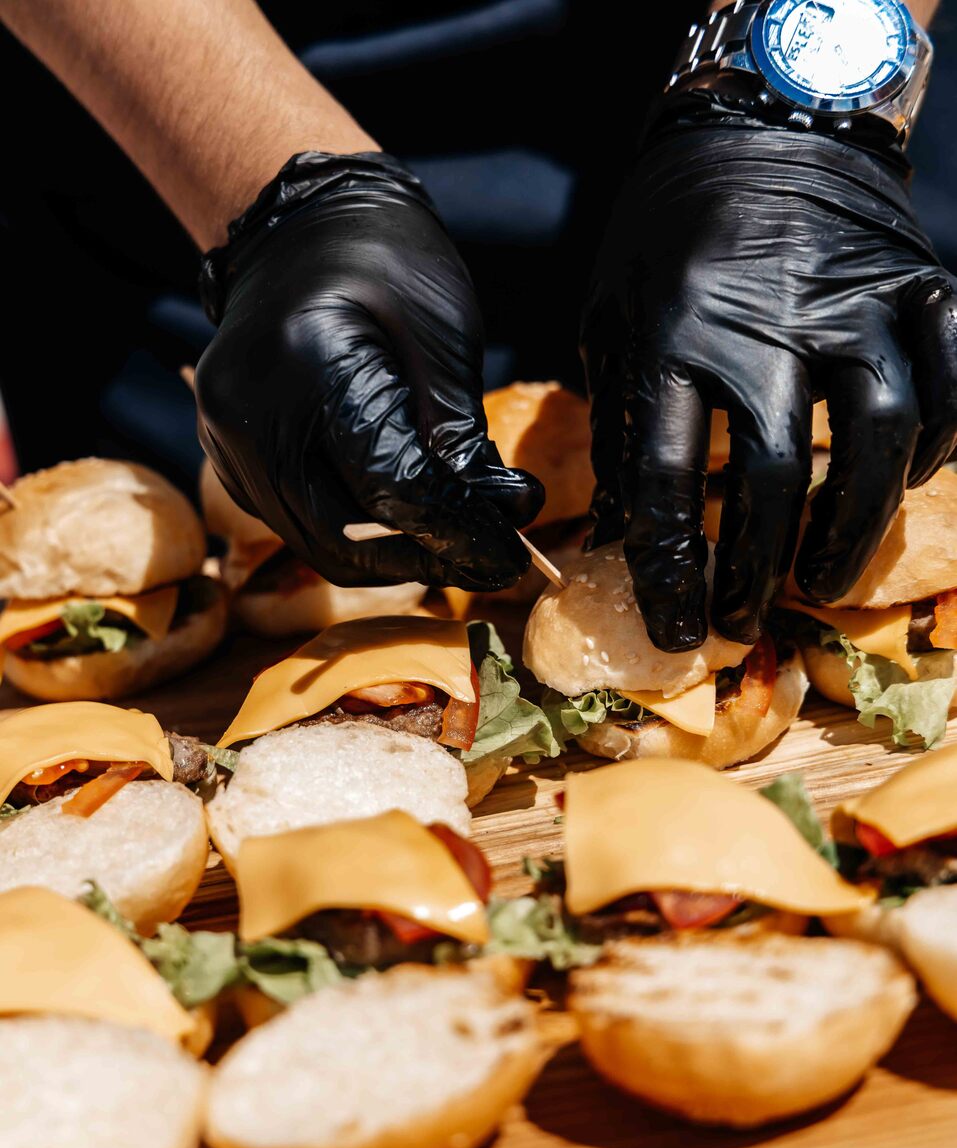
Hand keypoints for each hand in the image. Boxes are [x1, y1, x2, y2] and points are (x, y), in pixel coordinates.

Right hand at [196, 152, 543, 589]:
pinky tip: (400, 518)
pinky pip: (295, 524)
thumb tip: (503, 512)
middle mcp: (248, 412)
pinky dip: (353, 535)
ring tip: (450, 543)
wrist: (300, 229)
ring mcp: (226, 439)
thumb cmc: (383, 259)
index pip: (387, 485)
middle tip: (484, 562)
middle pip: (341, 535)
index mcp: (304, 365)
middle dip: (421, 559)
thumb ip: (461, 426)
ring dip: (388, 557)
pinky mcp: (228, 456)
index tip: (509, 555)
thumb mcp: (441, 326)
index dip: (455, 529)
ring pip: (316, 543)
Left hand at [581, 90, 956, 651]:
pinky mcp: (919, 281)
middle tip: (748, 617)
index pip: (665, 478)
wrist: (756, 122)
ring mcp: (855, 296)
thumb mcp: (612, 321)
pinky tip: (908, 483)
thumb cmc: (665, 239)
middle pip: (775, 472)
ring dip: (854, 526)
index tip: (678, 631)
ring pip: (880, 435)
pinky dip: (939, 442)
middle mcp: (767, 318)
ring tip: (823, 579)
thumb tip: (616, 537)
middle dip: (760, 565)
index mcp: (673, 331)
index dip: (671, 570)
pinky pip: (951, 380)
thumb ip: (617, 424)